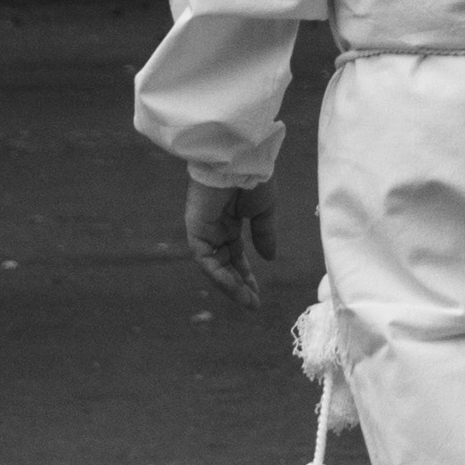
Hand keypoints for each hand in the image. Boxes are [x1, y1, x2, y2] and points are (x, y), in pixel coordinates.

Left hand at [184, 178, 277, 309]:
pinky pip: (205, 259)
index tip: (257, 294)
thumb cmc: (254, 178)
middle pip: (225, 264)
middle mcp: (215, 229)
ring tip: (248, 302)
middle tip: (253, 304)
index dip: (246, 276)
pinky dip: (218, 274)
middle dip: (239, 285)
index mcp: (231, 222)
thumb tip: (269, 258)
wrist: (241, 159)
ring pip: (214, 266)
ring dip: (230, 285)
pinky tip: (234, 287)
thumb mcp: (265, 211)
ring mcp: (204, 230)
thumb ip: (264, 235)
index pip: (235, 256)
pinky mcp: (195, 229)